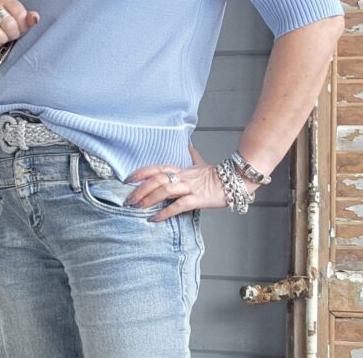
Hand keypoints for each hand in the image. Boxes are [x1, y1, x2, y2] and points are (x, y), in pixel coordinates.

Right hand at [0, 0, 39, 57]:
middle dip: (13, 34)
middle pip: (8, 24)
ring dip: (3, 40)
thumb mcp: (23, 22)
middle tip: (12, 34)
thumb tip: (34, 18)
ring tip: (3, 38)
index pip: (19, 14)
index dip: (23, 26)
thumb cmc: (11, 27)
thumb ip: (29, 19)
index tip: (21, 28)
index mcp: (6, 0)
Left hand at [123, 142, 259, 221]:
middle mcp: (183, 176)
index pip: (157, 167)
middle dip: (140, 189)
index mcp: (181, 169)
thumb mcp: (201, 162)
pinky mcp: (198, 199)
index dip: (141, 172)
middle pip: (157, 179)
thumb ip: (192, 155)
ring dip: (148, 199)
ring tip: (137, 208)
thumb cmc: (217, 174)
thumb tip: (188, 143)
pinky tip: (155, 219)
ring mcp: (190, 187)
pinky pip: (179, 205)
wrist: (235, 180)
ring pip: (165, 190)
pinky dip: (166, 212)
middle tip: (128, 200)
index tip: (127, 179)